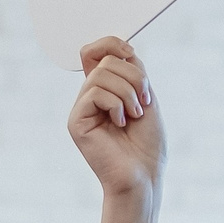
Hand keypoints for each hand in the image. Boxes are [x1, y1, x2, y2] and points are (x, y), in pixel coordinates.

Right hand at [70, 38, 163, 222]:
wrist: (144, 178)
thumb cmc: (147, 147)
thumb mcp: (146, 98)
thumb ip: (132, 71)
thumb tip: (120, 46)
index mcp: (105, 90)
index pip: (97, 49)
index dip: (113, 43)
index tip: (131, 55)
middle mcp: (89, 97)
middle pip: (106, 59)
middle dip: (135, 77)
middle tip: (144, 103)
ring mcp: (81, 109)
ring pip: (102, 73)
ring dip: (129, 92)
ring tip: (135, 116)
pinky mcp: (76, 122)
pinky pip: (95, 92)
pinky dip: (117, 104)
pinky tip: (121, 123)